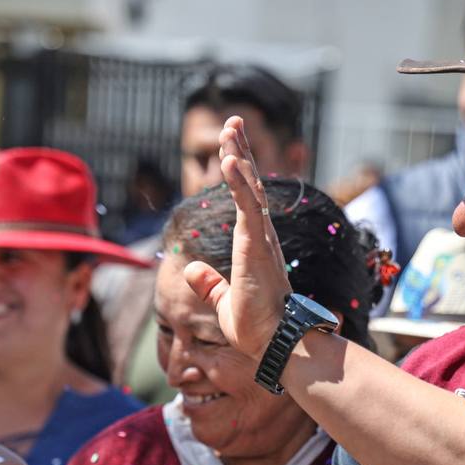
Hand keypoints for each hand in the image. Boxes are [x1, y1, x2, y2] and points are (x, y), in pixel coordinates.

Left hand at [184, 115, 293, 359]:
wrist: (274, 343)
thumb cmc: (256, 327)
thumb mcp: (224, 302)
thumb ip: (209, 284)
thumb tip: (190, 269)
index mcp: (255, 245)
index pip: (247, 200)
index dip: (239, 172)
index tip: (231, 147)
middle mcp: (262, 235)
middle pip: (250, 183)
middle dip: (240, 150)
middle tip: (232, 122)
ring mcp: (261, 238)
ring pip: (249, 186)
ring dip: (239, 154)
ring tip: (230, 126)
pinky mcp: (256, 245)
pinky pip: (247, 205)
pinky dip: (237, 180)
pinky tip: (228, 158)